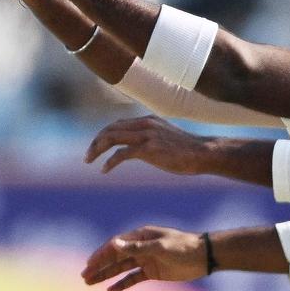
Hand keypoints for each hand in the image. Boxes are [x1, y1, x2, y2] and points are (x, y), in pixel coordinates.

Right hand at [82, 226, 207, 290]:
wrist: (203, 257)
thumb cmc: (183, 247)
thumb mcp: (160, 247)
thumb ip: (137, 247)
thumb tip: (114, 244)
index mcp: (140, 236)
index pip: (115, 245)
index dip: (101, 254)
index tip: (89, 264)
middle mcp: (140, 247)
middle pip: (115, 257)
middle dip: (99, 266)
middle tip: (84, 275)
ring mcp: (145, 259)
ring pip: (120, 268)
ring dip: (106, 275)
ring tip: (90, 283)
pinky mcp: (152, 272)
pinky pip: (132, 278)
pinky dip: (121, 284)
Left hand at [86, 115, 212, 174]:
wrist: (202, 153)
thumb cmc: (186, 150)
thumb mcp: (165, 137)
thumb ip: (150, 137)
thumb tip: (140, 147)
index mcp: (147, 120)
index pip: (117, 124)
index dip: (103, 135)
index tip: (96, 148)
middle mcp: (144, 124)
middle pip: (110, 129)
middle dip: (95, 142)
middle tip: (87, 157)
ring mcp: (146, 135)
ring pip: (112, 137)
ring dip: (97, 149)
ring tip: (89, 161)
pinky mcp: (149, 149)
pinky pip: (121, 154)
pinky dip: (110, 162)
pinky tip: (104, 170)